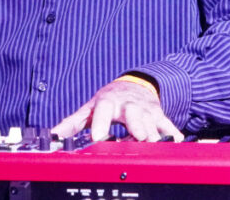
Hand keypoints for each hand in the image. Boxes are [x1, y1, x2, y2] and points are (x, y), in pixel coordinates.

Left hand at [51, 79, 182, 141]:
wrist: (134, 84)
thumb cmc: (109, 99)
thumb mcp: (90, 107)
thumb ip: (72, 122)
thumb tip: (54, 135)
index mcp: (109, 101)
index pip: (104, 108)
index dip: (100, 122)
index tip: (97, 136)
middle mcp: (129, 104)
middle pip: (134, 113)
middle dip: (136, 125)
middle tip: (137, 138)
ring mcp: (146, 110)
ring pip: (152, 121)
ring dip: (153, 134)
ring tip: (151, 145)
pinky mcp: (160, 116)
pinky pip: (169, 125)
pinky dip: (172, 133)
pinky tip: (175, 141)